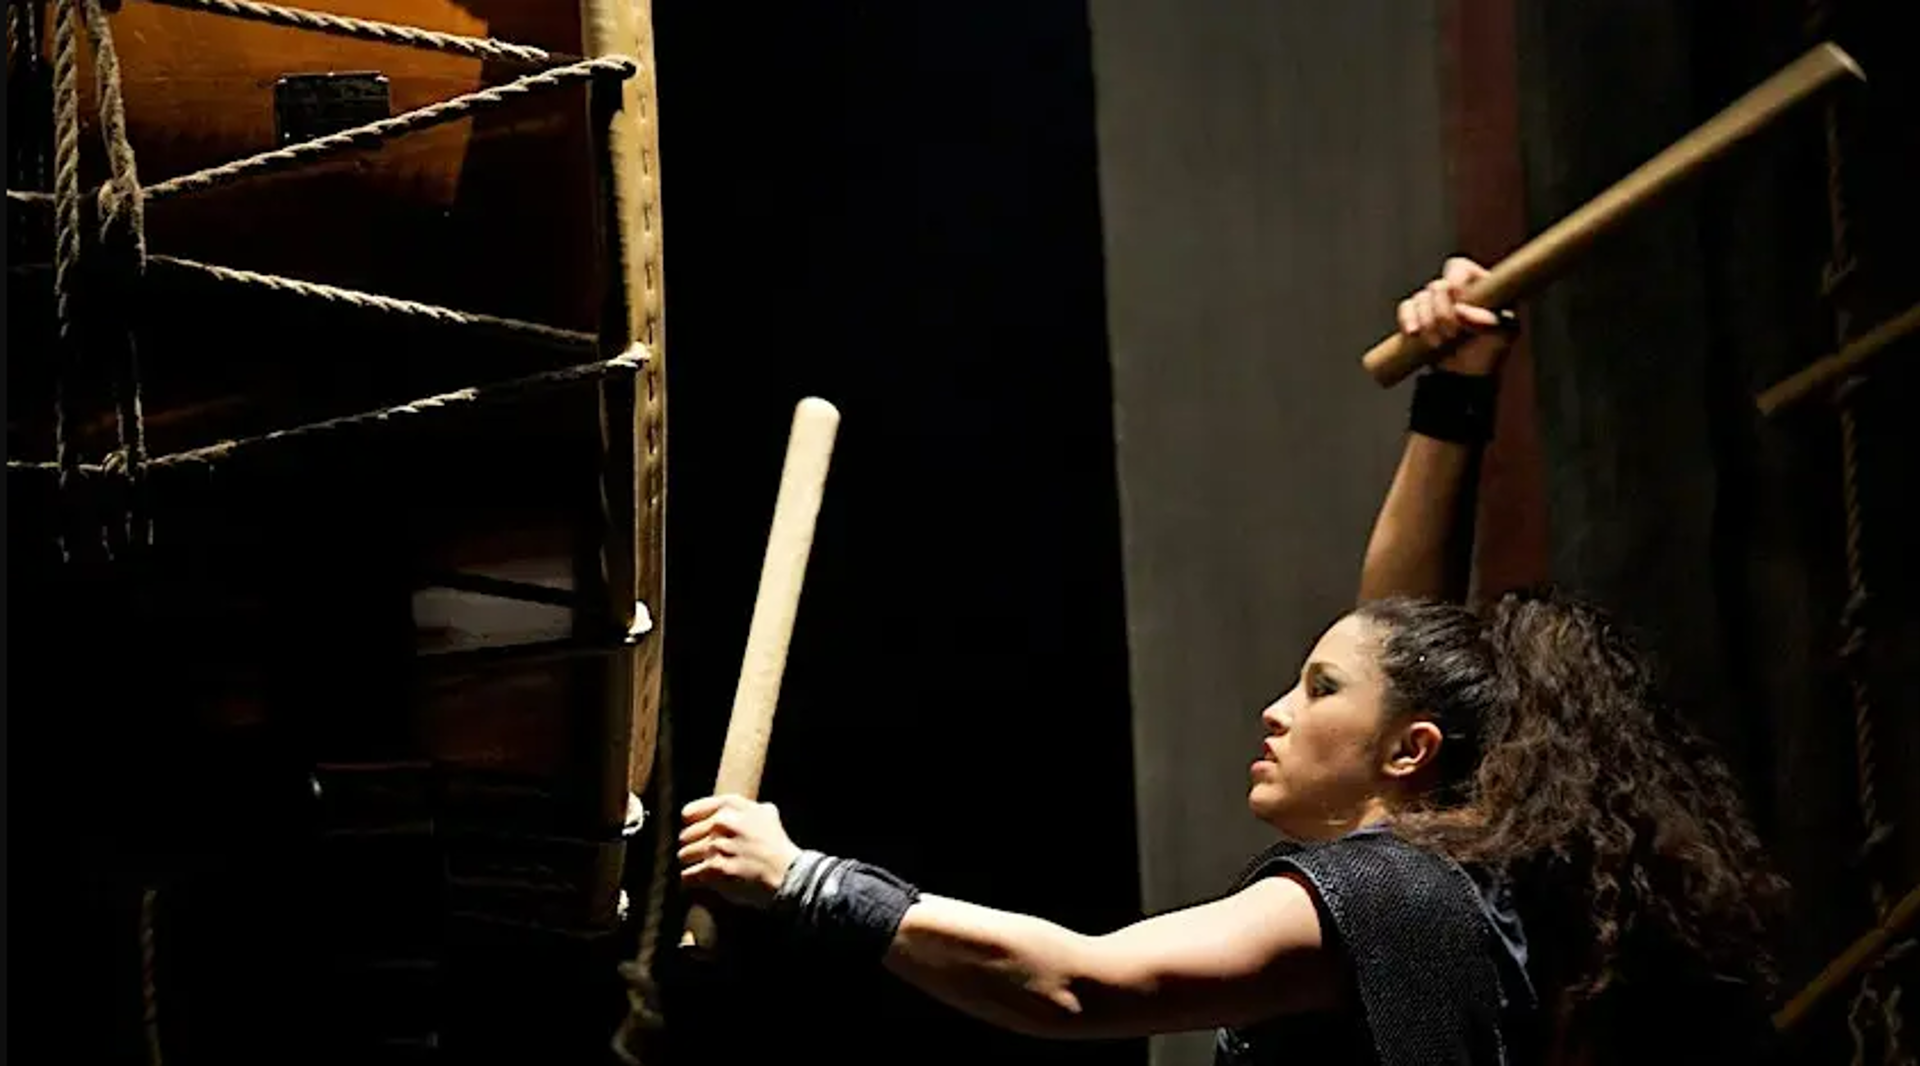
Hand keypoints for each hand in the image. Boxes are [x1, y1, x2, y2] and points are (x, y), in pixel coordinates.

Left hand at [678, 794, 803, 909]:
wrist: (787, 873)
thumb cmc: (776, 846)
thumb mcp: (767, 814)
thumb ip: (745, 808)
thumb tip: (727, 810)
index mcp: (732, 806)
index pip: (691, 812)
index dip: (690, 823)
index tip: (691, 830)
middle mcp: (722, 822)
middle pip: (685, 836)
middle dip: (692, 846)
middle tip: (705, 855)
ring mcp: (717, 846)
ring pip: (685, 855)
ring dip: (693, 863)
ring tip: (705, 868)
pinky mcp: (715, 869)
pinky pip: (688, 875)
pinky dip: (693, 880)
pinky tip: (701, 882)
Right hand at [1396, 257, 1511, 376]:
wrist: (1466, 376)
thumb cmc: (1489, 350)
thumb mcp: (1501, 335)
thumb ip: (1487, 321)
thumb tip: (1460, 310)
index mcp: (1478, 285)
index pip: (1459, 268)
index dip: (1455, 280)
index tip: (1459, 299)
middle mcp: (1454, 290)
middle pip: (1437, 286)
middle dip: (1441, 312)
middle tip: (1451, 334)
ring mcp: (1434, 303)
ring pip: (1420, 298)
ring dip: (1426, 321)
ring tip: (1436, 343)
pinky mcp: (1417, 316)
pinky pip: (1406, 308)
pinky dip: (1407, 319)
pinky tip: (1413, 333)